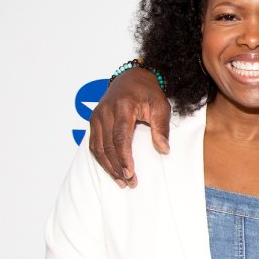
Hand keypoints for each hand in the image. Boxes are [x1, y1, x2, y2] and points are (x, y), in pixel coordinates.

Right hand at [89, 67, 170, 187]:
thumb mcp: (161, 106)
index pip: (120, 137)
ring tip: (121, 181)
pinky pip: (94, 144)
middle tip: (129, 182)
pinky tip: (110, 169)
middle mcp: (105, 111)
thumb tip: (164, 149)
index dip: (123, 157)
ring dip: (108, 166)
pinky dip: (101, 158)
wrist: (133, 77)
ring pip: (98, 147)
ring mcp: (97, 116)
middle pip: (107, 145)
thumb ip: (161, 128)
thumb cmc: (148, 91)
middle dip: (117, 166)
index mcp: (122, 107)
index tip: (130, 173)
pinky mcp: (94, 120)